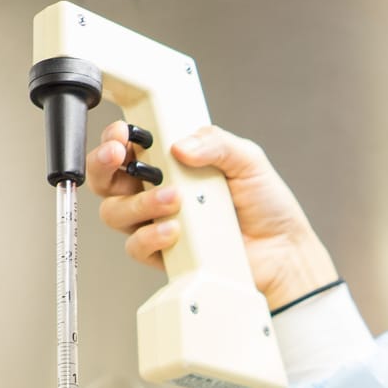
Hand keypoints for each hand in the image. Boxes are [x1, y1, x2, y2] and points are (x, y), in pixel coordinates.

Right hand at [87, 122, 338, 309]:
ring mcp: (156, 222)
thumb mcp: (247, 159)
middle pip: (107, 178)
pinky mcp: (162, 253)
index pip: (128, 145)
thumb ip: (214, 142)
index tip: (123, 133)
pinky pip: (136, 245)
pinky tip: (174, 230)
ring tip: (173, 198)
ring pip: (116, 212)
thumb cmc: (265, 204)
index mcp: (171, 162)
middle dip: (105, 163)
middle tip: (121, 156)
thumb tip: (180, 144)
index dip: (116, 138)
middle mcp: (156, 190)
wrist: (282, 249)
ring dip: (139, 202)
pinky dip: (150, 236)